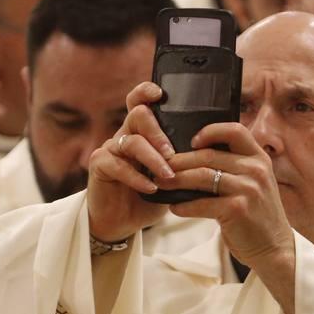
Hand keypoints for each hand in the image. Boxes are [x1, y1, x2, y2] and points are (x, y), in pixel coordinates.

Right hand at [87, 82, 175, 242]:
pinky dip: (136, 177)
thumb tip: (214, 152)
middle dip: (158, 130)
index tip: (160, 93)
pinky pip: (117, 164)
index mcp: (142, 132)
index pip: (141, 102)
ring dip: (152, 158)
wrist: (123, 222)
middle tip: (172, 151)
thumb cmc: (150, 196)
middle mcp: (125, 134)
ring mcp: (110, 148)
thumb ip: (183, 161)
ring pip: (131, 141)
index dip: (146, 91)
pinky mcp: (99, 165)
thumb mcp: (171, 177)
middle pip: (138, 114)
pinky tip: (150, 188)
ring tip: (168, 174)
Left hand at [163, 123, 297, 313]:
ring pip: (201, 176)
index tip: (192, 142)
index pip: (234, 131)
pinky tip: (174, 207)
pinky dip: (183, 206)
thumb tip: (194, 156)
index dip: (210, 131)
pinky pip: (201, 203)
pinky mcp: (238, 209)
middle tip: (160, 166)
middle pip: (208, 155)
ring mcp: (248, 188)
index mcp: (259, 158)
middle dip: (179, 161)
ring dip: (176, 180)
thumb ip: (234, 167)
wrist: (274, 247)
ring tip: (161, 184)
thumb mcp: (254, 183)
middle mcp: (256, 169)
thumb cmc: (257, 215)